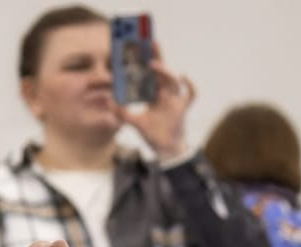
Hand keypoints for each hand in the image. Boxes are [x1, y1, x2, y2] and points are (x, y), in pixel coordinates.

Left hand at [114, 45, 194, 160]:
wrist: (166, 150)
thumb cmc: (153, 135)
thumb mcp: (135, 123)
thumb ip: (122, 113)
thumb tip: (110, 101)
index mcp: (153, 94)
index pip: (149, 74)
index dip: (146, 61)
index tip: (140, 47)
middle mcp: (165, 94)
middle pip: (162, 71)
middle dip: (158, 55)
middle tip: (151, 42)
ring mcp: (175, 100)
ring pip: (173, 80)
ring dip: (164, 71)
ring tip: (153, 64)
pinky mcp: (183, 108)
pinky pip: (190, 95)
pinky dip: (190, 86)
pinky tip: (184, 76)